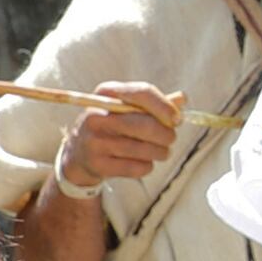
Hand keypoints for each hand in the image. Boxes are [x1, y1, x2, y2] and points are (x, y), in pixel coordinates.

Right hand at [59, 81, 185, 192]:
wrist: (78, 154)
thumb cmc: (111, 125)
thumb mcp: (125, 107)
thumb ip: (153, 103)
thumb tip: (183, 98)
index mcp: (106, 93)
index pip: (142, 93)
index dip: (165, 107)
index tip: (177, 119)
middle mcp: (96, 116)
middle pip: (145, 125)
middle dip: (166, 135)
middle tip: (170, 139)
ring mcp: (94, 141)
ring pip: (144, 149)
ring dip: (160, 152)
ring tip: (160, 151)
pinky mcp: (98, 165)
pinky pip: (136, 167)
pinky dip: (147, 166)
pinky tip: (143, 162)